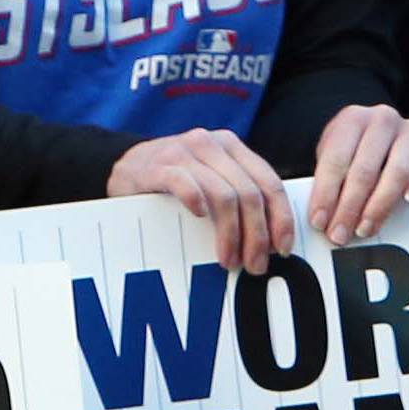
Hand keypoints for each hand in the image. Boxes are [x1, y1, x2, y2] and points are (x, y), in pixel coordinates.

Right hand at [106, 127, 294, 273]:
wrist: (126, 166)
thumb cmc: (176, 181)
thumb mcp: (212, 179)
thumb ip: (239, 194)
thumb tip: (273, 240)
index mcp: (231, 147)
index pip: (269, 182)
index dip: (281, 218)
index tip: (282, 250)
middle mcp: (211, 144)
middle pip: (249, 194)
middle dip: (257, 235)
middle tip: (255, 266)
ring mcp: (184, 152)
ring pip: (223, 195)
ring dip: (231, 234)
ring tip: (228, 260)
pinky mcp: (158, 165)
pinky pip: (185, 184)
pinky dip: (197, 202)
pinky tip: (200, 220)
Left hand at [306, 104, 408, 245]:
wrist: (379, 129)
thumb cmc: (353, 148)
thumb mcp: (333, 155)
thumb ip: (326, 180)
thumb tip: (320, 218)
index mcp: (352, 119)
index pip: (335, 160)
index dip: (325, 194)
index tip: (318, 222)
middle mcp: (382, 120)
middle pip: (365, 170)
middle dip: (350, 207)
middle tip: (340, 234)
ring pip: (397, 172)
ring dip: (380, 206)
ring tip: (366, 228)